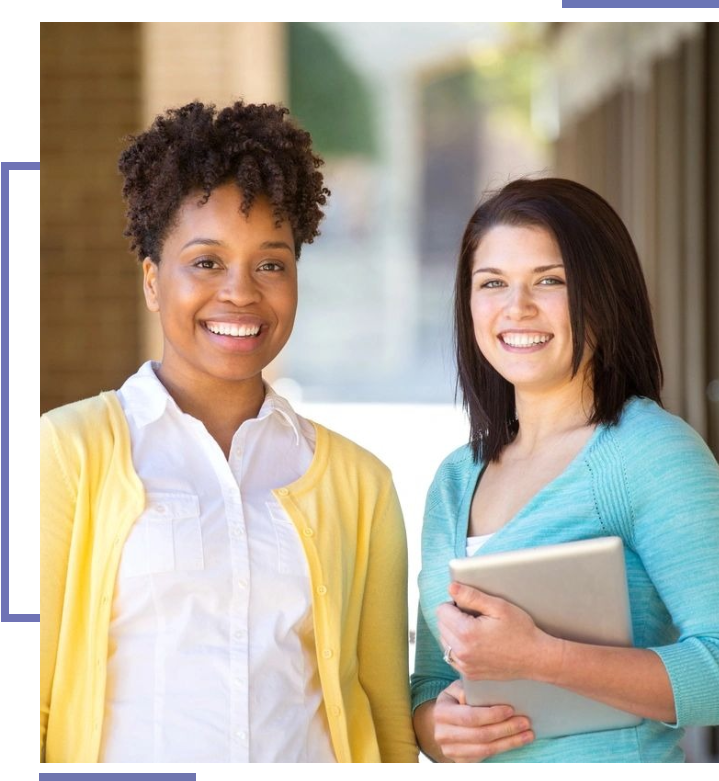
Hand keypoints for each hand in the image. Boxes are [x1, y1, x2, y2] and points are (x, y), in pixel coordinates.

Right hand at [434, 680, 533, 761]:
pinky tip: (516, 742)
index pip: (470, 717)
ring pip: (485, 750)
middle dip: (506, 729)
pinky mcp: (460, 761)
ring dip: (509, 743)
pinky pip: (484, 758)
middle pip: (481, 736)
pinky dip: (502, 750)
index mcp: (441, 713)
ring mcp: (450, 751)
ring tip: (527, 734)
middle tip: (525, 722)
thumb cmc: (455, 700)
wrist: (443, 722)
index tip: (511, 709)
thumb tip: (484, 692)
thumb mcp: (456, 688)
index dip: (492, 715)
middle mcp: (443, 734)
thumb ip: (468, 689)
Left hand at [438, 582, 555, 680]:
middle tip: (475, 617)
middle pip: (440, 625)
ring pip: (444, 641)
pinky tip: (475, 643)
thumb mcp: (498, 606)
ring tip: (476, 630)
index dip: (454, 603)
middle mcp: (461, 652)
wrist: (535, 658)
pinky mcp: (469, 674)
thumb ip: (471, 596)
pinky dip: (458, 647)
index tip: (469, 606)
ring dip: (453, 632)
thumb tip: (451, 588)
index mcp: (466, 633)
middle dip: (453, 617)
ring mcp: (464, 666)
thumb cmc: (520, 631)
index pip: (441, 611)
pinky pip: (451, 656)